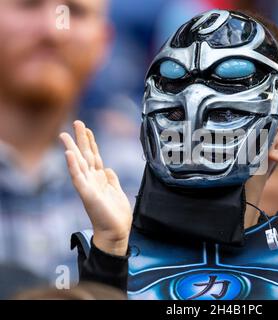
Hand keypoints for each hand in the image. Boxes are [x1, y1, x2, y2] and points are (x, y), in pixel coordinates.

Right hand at [59, 121, 131, 255]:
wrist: (116, 232)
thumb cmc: (116, 214)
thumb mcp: (116, 191)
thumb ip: (111, 179)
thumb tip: (108, 168)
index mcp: (100, 179)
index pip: (94, 156)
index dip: (92, 142)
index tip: (88, 129)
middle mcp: (92, 180)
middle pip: (85, 155)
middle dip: (81, 139)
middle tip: (77, 122)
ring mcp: (88, 186)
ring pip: (79, 163)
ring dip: (72, 149)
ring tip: (65, 135)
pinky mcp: (87, 194)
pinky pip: (78, 178)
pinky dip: (73, 166)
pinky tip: (69, 155)